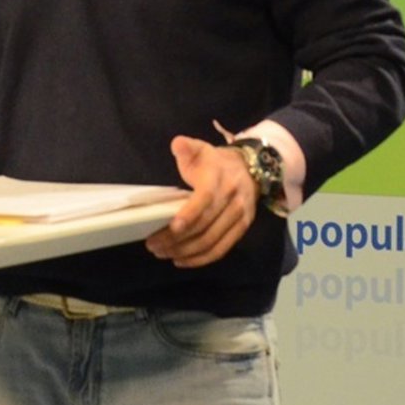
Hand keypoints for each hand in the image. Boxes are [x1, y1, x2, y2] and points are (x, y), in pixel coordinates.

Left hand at [145, 136, 256, 267]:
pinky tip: (182, 260)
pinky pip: (222, 249)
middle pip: (204, 226)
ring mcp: (239, 217)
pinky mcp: (242, 230)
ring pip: (211, 241)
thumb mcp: (201, 148)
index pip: (205, 200)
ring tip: (163, 253)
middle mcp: (232, 200)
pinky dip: (201, 259)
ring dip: (186, 251)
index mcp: (219, 180)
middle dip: (177, 239)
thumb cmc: (215, 162)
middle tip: (153, 244)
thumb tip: (177, 144)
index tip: (172, 227)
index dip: (189, 215)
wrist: (251, 169)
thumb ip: (187, 147)